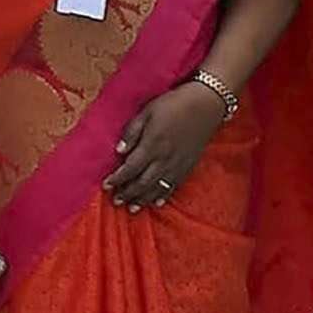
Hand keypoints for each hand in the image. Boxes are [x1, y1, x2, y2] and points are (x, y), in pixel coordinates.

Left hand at [107, 83, 225, 210]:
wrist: (206, 106)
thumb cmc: (173, 104)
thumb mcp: (147, 111)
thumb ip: (132, 132)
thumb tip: (119, 151)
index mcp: (151, 145)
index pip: (130, 168)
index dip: (117, 179)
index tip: (106, 185)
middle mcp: (164, 160)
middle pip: (142, 182)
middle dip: (127, 193)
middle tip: (116, 201)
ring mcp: (177, 165)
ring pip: (157, 188)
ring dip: (142, 200)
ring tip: (132, 208)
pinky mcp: (188, 167)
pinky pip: (173, 187)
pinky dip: (163, 196)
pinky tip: (156, 203)